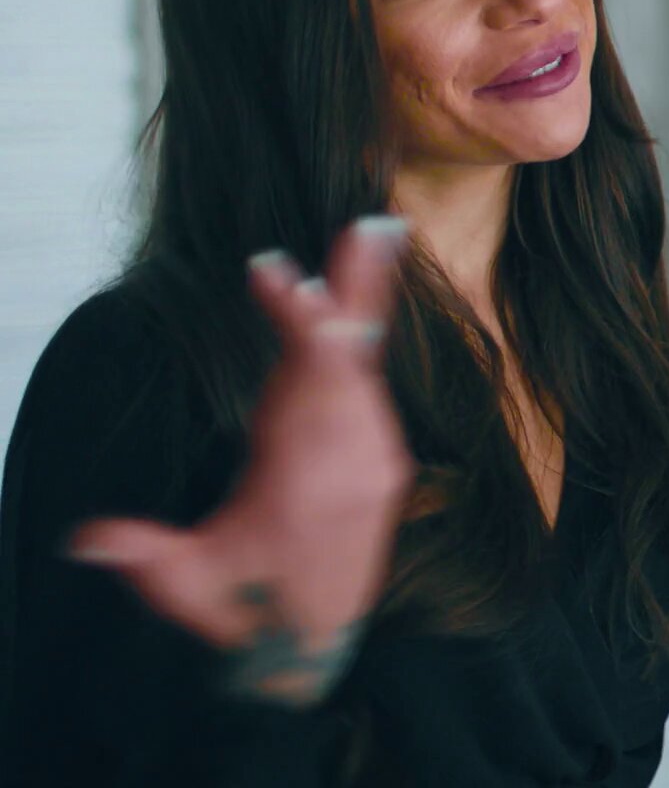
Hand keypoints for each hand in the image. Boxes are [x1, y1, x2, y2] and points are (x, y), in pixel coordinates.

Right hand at [70, 215, 414, 703]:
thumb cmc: (239, 606)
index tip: (278, 275)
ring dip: (366, 299)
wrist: (309, 643)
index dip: (298, 329)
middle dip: (345, 294)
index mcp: (305, 480)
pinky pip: (372, 381)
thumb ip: (145, 557)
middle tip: (365, 226)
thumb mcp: (188, 587)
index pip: (304, 389)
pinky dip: (366, 333)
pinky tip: (367, 291)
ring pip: (365, 364)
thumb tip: (87, 540)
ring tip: (376, 234)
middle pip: (347, 361)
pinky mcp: (380, 455)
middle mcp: (351, 461)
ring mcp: (373, 456)